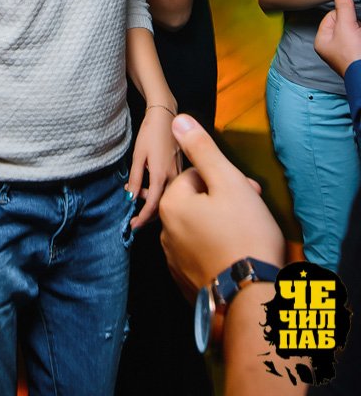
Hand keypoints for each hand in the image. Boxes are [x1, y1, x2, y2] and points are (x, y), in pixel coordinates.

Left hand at [127, 105, 179, 229]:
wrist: (167, 115)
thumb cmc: (151, 132)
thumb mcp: (138, 155)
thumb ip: (136, 178)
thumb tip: (130, 197)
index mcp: (161, 175)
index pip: (152, 205)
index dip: (142, 218)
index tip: (133, 226)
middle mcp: (174, 178)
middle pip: (163, 205)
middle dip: (147, 212)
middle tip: (133, 210)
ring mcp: (180, 174)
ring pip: (168, 197)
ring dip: (153, 200)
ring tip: (137, 191)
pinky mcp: (182, 170)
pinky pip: (173, 189)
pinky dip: (161, 193)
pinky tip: (150, 186)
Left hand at [159, 115, 284, 299]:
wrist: (252, 299)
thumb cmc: (244, 235)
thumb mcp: (227, 181)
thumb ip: (201, 148)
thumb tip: (177, 120)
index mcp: (172, 204)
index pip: (196, 176)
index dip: (225, 179)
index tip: (248, 191)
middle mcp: (165, 231)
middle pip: (197, 202)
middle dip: (225, 201)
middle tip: (253, 212)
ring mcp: (174, 260)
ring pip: (200, 227)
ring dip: (222, 224)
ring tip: (248, 234)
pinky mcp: (186, 282)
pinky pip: (201, 253)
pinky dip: (218, 250)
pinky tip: (238, 255)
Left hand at [315, 0, 360, 77]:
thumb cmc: (354, 54)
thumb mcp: (347, 25)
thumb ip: (344, 6)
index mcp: (322, 41)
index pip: (331, 16)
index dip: (343, 13)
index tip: (352, 18)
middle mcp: (331, 46)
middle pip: (343, 22)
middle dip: (353, 21)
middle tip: (358, 28)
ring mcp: (344, 51)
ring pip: (352, 29)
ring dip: (358, 27)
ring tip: (359, 35)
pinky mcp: (355, 53)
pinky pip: (357, 36)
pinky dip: (360, 34)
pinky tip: (360, 37)